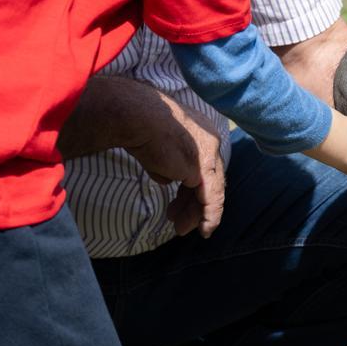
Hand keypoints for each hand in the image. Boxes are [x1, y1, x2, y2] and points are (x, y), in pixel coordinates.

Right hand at [124, 97, 224, 237]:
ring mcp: (209, 155)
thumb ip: (165, 164)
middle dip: (193, 203)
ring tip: (181, 228)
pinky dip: (209, 216)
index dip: (193, 186)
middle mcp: (210, 142)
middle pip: (209, 180)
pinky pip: (211, 199)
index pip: (204, 165)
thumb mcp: (156, 148)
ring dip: (196, 214)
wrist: (135, 116)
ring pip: (210, 192)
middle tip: (180, 220)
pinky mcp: (203, 169)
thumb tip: (166, 179)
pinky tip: (204, 229)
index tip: (183, 201)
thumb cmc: (137, 125)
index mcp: (200, 133)